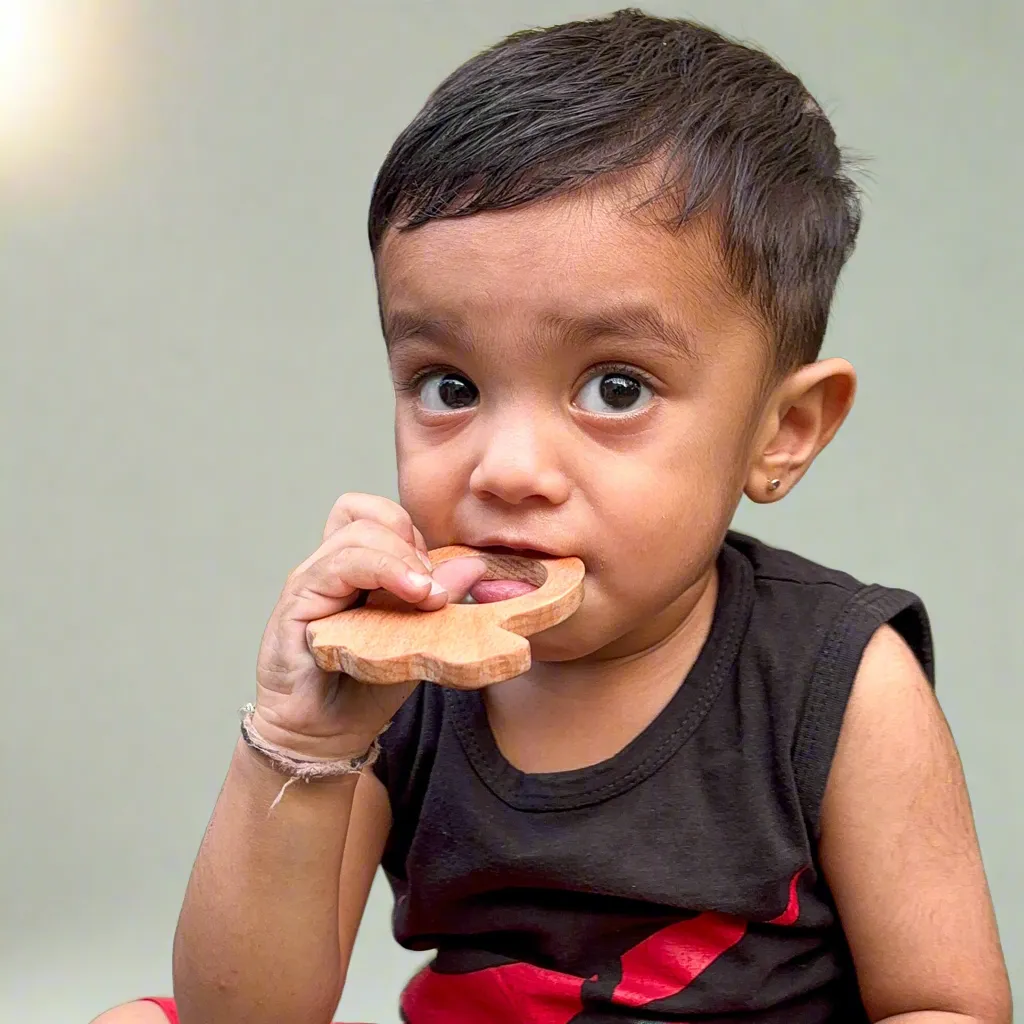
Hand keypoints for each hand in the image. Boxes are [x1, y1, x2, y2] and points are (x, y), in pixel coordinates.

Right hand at [253, 493, 485, 757]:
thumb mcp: (418, 638)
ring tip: (425, 596)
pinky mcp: (297, 601)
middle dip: (412, 544)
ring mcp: (311, 580)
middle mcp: (331, 566)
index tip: (439, 579)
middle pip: (371, 514)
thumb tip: (475, 565)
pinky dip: (382, 570)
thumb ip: (441, 601)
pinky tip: (412, 594)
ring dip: (403, 559)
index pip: (383, 516)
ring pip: (359, 533)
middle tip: (431, 590)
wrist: (328, 735)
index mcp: (357, 567)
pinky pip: (339, 565)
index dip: (416, 536)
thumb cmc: (367, 688)